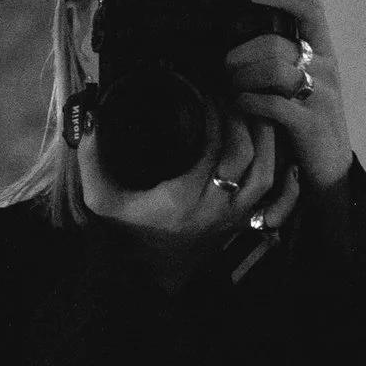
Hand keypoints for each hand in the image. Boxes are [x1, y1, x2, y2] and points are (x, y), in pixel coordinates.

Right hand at [77, 93, 288, 259]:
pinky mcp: (245, 220)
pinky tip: (268, 141)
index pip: (213, 147)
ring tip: (252, 109)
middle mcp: (215, 208)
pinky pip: (273, 191)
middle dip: (242, 119)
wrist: (153, 274)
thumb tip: (90, 121)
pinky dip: (275, 163)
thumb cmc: (129, 231)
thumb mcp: (101, 200)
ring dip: (263, 138)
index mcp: (183, 198)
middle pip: (247, 156)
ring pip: (266, 172)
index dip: (214, 114)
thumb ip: (91, 161)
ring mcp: (235, 217)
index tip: (206, 91)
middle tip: (232, 94)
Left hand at [226, 0, 352, 196]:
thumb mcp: (305, 85)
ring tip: (231, 88)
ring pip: (272, 68)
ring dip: (242, 77)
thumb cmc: (309, 122)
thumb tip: (245, 40)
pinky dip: (248, 102)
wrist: (331, 169)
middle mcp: (325, 70)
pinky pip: (271, 102)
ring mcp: (320, 96)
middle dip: (242, 53)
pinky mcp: (309, 123)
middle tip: (225, 68)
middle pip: (276, 42)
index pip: (312, 11)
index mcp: (324, 55)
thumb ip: (285, 60)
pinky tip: (241, 106)